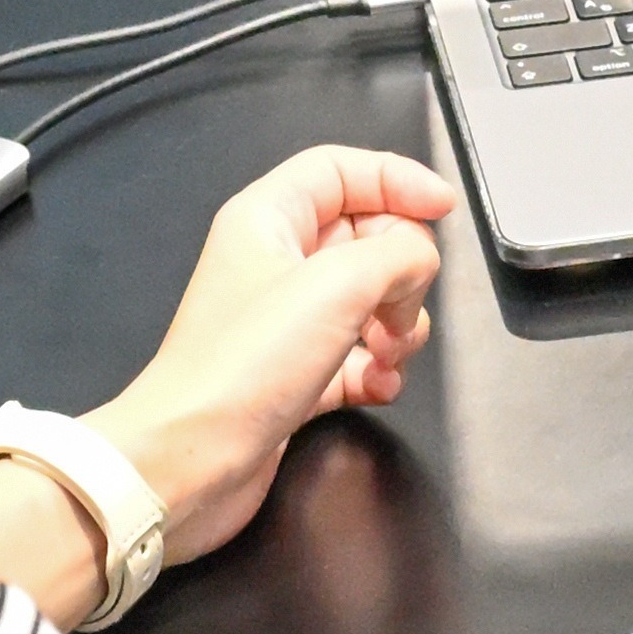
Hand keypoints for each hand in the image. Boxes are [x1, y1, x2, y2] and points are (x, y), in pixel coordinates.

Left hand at [92, 142, 452, 561]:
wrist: (189, 463)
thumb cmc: (244, 365)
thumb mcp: (338, 285)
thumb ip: (399, 254)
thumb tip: (418, 263)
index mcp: (268, 218)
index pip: (342, 170)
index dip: (397, 179)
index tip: (442, 208)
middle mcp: (273, 263)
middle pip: (364, 237)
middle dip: (401, 270)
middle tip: (403, 304)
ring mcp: (284, 323)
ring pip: (369, 301)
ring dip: (397, 325)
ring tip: (389, 355)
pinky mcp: (294, 377)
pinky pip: (357, 357)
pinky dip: (379, 369)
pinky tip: (380, 387)